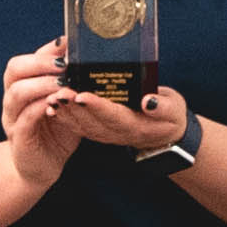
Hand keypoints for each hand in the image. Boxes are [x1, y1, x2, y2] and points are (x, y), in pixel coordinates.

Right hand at [0, 38, 80, 188]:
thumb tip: (89, 58)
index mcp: (21, 86)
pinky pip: (26, 119)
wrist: (41, 167)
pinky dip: (41, 109)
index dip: (46, 51)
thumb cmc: (55, 132)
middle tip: (65, 64)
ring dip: (42, 85)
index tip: (67, 43)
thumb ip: (69, 83)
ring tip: (64, 83)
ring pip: (17, 93)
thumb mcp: (65, 103)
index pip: (26, 59)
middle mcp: (11, 99)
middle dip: (41, 63)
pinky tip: (57, 105)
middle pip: (14, 70)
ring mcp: (12, 119)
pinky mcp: (19, 139)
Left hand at [60, 85, 193, 154]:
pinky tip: (52, 106)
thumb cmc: (170, 116)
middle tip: (58, 92)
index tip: (82, 96)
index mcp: (136, 126)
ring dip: (65, 112)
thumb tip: (147, 102)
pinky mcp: (98, 131)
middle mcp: (117, 133)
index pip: (114, 116)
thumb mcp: (174, 110)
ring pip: (82, 125)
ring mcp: (105, 134)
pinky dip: (64, 117)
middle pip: (92, 121)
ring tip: (52, 97)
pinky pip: (78, 126)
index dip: (97, 106)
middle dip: (73, 107)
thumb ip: (163, 107)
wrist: (164, 134)